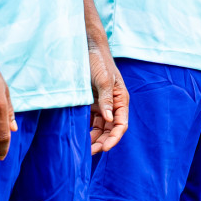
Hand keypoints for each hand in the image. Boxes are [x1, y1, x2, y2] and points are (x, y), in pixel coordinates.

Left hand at [87, 36, 128, 153]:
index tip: (104, 148)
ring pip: (100, 128)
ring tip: (84, 149)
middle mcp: (112, 105)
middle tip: (90, 153)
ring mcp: (101, 104)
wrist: (86, 47)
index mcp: (120, 99)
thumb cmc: (99, 61)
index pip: (120, 124)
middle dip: (102, 142)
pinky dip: (86, 130)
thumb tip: (109, 119)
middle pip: (110, 129)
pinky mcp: (90, 104)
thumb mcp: (104, 79)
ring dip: (94, 138)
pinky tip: (79, 137)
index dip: (114, 138)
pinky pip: (90, 121)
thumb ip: (106, 99)